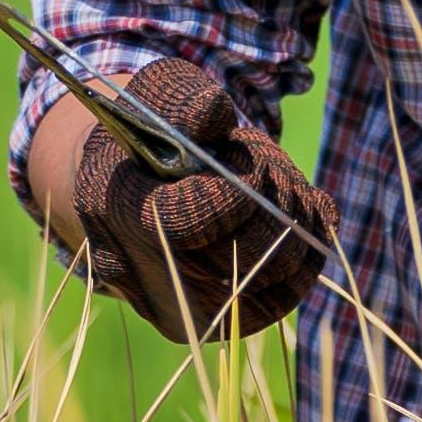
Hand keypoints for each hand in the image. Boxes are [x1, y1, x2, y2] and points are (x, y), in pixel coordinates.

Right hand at [36, 57, 329, 341]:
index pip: (191, 220)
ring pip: (267, 288)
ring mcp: (168, 308)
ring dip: (299, 235)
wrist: (128, 182)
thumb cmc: (152, 130)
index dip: (243, 192)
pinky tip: (300, 223)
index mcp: (117, 205)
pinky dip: (303, 264)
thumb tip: (215, 113)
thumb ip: (186, 101)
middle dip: (279, 209)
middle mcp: (135, 270)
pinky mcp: (201, 325)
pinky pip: (273, 305)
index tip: (256, 165)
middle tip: (279, 173)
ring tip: (295, 194)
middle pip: (239, 259)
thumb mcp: (162, 96)